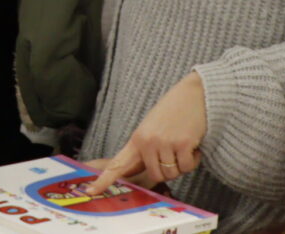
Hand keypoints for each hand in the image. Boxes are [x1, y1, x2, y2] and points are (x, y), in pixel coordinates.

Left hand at [88, 72, 207, 193]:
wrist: (193, 95)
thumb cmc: (172, 113)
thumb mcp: (151, 129)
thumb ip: (145, 149)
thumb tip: (141, 171)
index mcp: (136, 140)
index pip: (117, 164)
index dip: (104, 180)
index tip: (91, 191)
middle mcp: (147, 143)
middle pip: (156, 176)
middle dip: (168, 170)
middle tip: (174, 154)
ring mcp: (164, 143)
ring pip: (172, 173)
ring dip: (181, 165)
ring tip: (182, 145)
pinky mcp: (182, 144)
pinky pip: (187, 167)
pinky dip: (193, 160)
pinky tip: (193, 144)